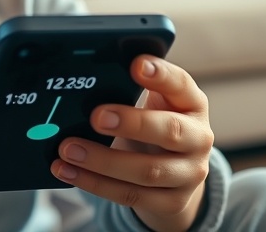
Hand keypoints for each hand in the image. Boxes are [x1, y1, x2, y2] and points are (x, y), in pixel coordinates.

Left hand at [50, 56, 213, 231]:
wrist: (178, 173)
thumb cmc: (156, 124)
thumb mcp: (155, 102)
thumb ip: (132, 87)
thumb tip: (90, 76)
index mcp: (193, 104)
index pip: (181, 84)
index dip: (160, 74)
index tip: (136, 64)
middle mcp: (199, 139)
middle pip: (170, 131)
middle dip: (131, 123)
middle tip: (96, 116)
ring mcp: (188, 174)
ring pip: (147, 171)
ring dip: (102, 160)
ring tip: (69, 148)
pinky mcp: (172, 202)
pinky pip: (130, 195)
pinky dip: (94, 183)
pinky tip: (67, 171)